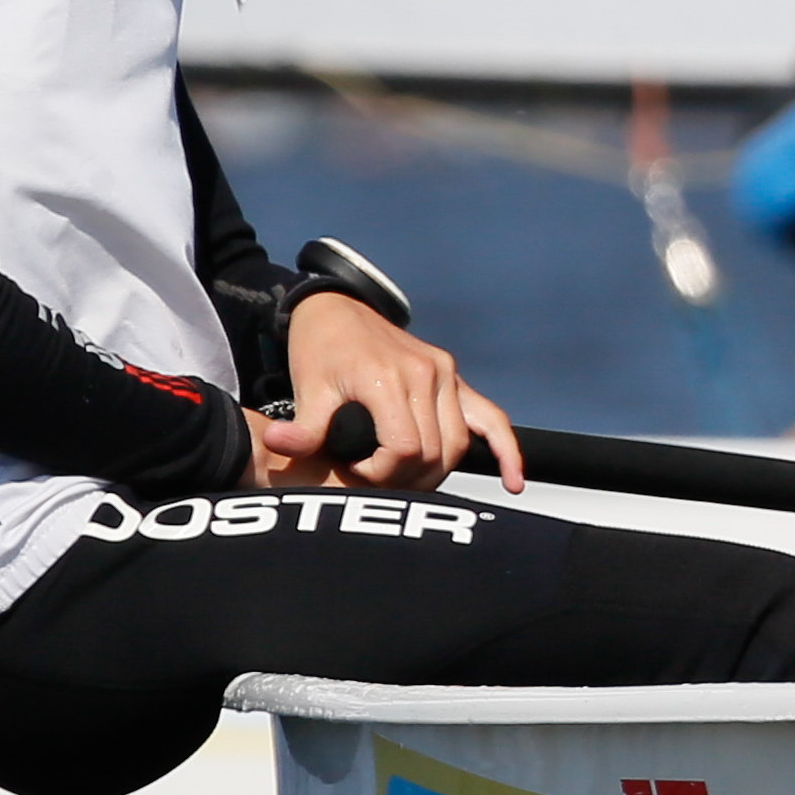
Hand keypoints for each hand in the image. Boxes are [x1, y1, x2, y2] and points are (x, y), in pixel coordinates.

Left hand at [266, 289, 526, 495]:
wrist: (337, 310)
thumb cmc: (319, 350)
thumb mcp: (307, 388)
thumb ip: (303, 426)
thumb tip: (279, 444)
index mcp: (390, 379)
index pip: (405, 448)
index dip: (382, 474)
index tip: (355, 471)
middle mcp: (427, 374)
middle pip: (434, 451)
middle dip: (407, 479)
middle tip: (377, 484)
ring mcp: (446, 374)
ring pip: (458, 444)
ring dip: (438, 473)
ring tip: (408, 483)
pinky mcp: (454, 377)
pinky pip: (490, 418)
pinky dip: (505, 450)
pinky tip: (514, 482)